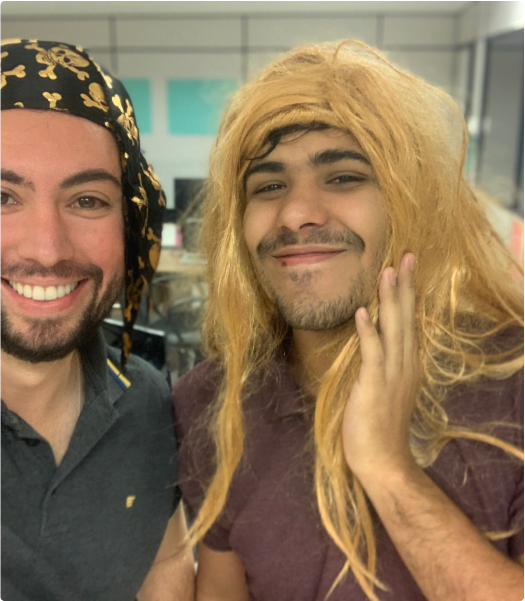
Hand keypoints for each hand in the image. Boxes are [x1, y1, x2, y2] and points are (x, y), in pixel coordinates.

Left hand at [343, 253, 418, 481]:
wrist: (384, 462)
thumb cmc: (379, 427)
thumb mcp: (384, 389)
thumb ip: (382, 364)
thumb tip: (373, 341)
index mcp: (405, 364)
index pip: (407, 322)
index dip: (406, 294)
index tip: (405, 268)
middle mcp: (403, 364)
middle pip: (405, 318)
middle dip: (403, 286)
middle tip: (405, 256)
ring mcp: (391, 375)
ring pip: (392, 330)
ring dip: (389, 300)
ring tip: (388, 271)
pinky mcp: (374, 386)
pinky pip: (372, 354)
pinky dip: (368, 332)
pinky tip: (363, 312)